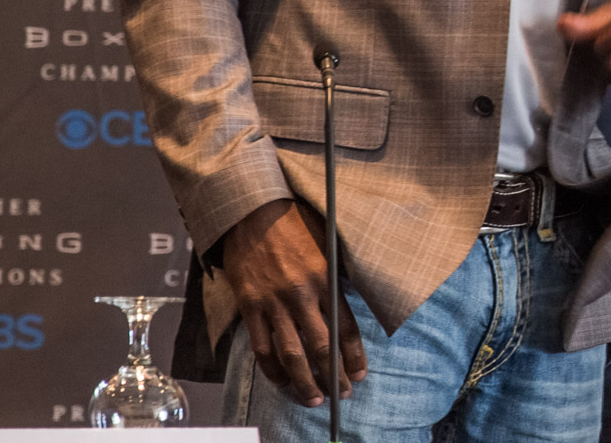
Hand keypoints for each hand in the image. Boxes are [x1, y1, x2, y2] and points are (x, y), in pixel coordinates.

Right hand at [221, 199, 365, 406]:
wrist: (253, 211)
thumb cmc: (296, 223)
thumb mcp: (328, 243)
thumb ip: (338, 275)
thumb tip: (350, 303)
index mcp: (326, 278)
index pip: (346, 327)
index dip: (353, 355)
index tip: (360, 375)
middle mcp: (301, 294)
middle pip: (321, 346)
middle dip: (333, 376)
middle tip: (341, 395)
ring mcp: (273, 303)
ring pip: (291, 354)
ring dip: (304, 381)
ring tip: (313, 399)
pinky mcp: (250, 306)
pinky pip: (261, 347)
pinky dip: (272, 369)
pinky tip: (282, 382)